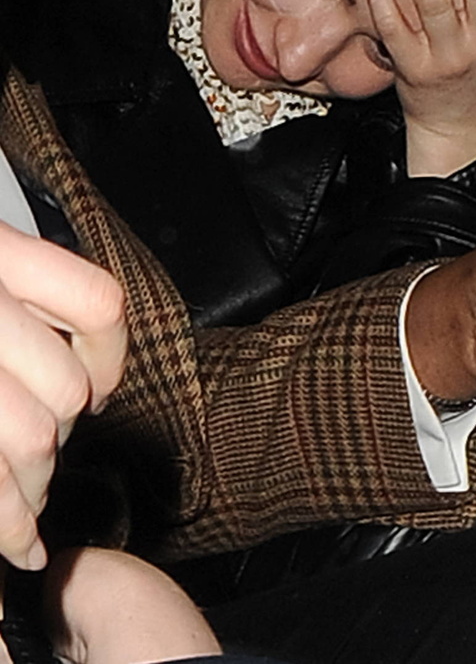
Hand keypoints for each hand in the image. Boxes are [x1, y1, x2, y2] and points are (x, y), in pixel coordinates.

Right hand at [0, 223, 125, 570]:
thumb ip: (25, 293)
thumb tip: (87, 373)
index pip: (97, 302)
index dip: (108, 356)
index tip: (97, 385)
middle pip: (68, 387)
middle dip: (60, 434)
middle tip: (38, 446)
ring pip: (36, 440)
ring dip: (32, 480)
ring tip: (21, 486)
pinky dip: (10, 524)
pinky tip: (19, 538)